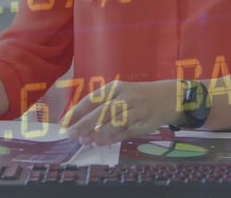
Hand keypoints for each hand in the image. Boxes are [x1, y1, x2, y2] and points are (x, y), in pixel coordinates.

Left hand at [63, 80, 181, 145]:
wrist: (166, 97)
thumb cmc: (136, 96)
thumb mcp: (119, 93)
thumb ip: (101, 105)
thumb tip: (77, 120)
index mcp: (115, 87)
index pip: (93, 99)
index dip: (78, 111)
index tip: (64, 122)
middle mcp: (126, 97)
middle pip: (102, 111)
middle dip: (84, 124)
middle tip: (71, 134)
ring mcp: (136, 110)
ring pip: (115, 122)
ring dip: (98, 133)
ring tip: (84, 141)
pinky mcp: (145, 122)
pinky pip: (127, 131)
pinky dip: (113, 138)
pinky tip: (101, 142)